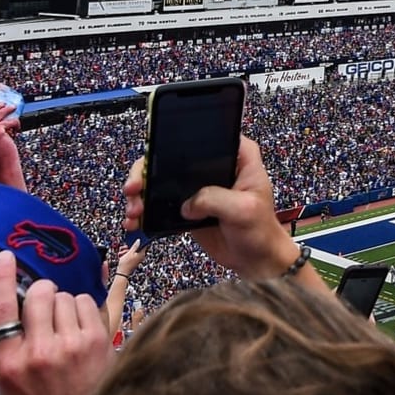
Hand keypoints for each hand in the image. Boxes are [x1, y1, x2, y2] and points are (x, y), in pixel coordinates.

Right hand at [0, 250, 112, 394]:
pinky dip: (81, 311)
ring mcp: (71, 345)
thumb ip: (6, 343)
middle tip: (44, 310)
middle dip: (42, 294)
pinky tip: (79, 331)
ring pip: (65, 296)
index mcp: (9, 363)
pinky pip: (86, 303)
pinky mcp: (98, 340)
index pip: (1, 308)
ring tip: (64, 329)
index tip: (5, 257)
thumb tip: (13, 301)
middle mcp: (39, 351)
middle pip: (40, 293)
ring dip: (63, 305)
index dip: (2, 277)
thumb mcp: (7, 382)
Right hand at [114, 240, 145, 277]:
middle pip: (136, 247)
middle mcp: (140, 256)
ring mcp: (136, 258)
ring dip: (125, 251)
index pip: (143, 245)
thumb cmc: (126, 264)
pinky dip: (125, 254)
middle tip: (124, 248)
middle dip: (129, 247)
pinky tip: (121, 256)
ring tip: (121, 254)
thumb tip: (139, 240)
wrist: (121, 273)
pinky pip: (129, 255)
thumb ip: (135, 246)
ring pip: (131, 251)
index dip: (138, 242)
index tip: (133, 241)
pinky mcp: (132, 260)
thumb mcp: (130, 253)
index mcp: (142, 254)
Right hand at [124, 136, 302, 280]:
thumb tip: (186, 204)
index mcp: (235, 154)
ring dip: (141, 192)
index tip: (153, 158)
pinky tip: (136, 221)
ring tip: (134, 211)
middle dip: (145, 171)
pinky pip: (160, 201)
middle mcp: (213, 164)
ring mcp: (197, 184)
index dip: (172, 140)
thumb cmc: (261, 230)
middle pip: (170, 155)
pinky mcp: (187, 204)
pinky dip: (146, 210)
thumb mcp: (244, 209)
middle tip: (134, 189)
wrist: (257, 260)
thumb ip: (215, 199)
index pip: (200, 135)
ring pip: (160, 178)